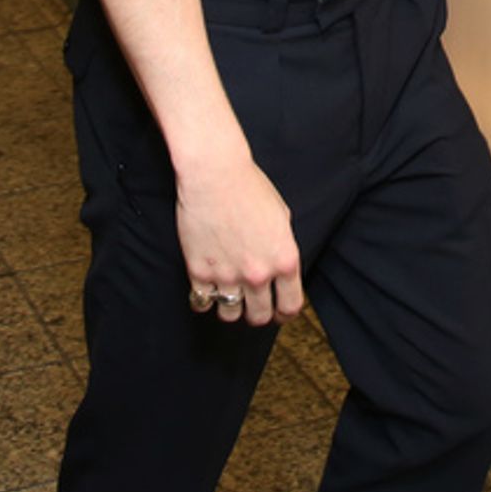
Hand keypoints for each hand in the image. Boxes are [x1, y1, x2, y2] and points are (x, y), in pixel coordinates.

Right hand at [179, 152, 303, 328]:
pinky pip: (202, 303)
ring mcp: (227, 276)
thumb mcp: (282, 217)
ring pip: (230, 316)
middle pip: (260, 317)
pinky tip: (208, 288)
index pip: (290, 306)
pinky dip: (205, 299)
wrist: (216, 174)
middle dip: (259, 314)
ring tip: (230, 295)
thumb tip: (280, 270)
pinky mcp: (199, 273)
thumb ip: (282, 248)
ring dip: (232, 309)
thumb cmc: (250, 188)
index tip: (279, 311)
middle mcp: (258, 273)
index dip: (285, 312)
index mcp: (284, 259)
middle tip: (254, 305)